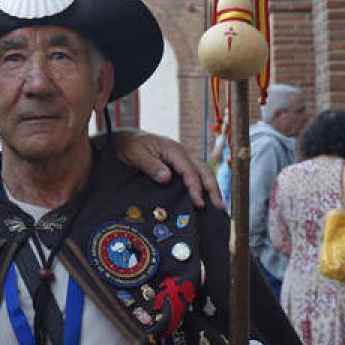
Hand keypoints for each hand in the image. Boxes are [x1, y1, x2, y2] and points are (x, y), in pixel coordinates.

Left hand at [108, 129, 224, 209]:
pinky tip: (206, 197)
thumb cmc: (129, 144)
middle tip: (220, 207)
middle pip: (203, 170)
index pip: (190, 170)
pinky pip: (195, 174)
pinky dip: (203, 185)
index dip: (196, 187)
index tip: (199, 203)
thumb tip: (167, 178)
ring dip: (211, 188)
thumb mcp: (135, 153)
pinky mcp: (178, 164)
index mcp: (173, 149)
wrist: (123, 137)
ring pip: (203, 172)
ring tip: (219, 205)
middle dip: (213, 189)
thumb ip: (151, 165)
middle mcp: (181, 152)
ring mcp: (181, 158)